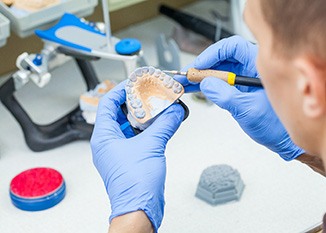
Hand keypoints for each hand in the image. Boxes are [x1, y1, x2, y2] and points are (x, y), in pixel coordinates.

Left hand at [90, 81, 183, 230]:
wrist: (140, 208)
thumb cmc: (134, 185)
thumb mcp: (151, 146)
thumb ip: (165, 125)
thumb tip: (174, 111)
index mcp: (104, 137)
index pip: (108, 103)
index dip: (121, 90)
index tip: (135, 83)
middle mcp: (108, 143)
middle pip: (118, 112)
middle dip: (135, 102)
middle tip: (149, 93)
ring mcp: (118, 151)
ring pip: (128, 125)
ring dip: (143, 116)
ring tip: (156, 106)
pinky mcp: (129, 158)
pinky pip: (136, 137)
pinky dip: (147, 129)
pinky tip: (160, 124)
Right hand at [194, 36, 303, 159]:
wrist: (282, 139)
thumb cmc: (277, 125)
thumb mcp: (249, 110)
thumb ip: (226, 96)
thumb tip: (206, 84)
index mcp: (260, 66)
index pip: (233, 48)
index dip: (213, 54)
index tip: (200, 65)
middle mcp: (250, 69)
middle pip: (222, 58)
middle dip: (202, 66)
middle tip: (187, 75)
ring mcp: (243, 79)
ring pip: (218, 70)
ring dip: (200, 76)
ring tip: (184, 83)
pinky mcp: (237, 90)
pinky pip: (219, 82)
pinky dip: (205, 85)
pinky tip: (193, 88)